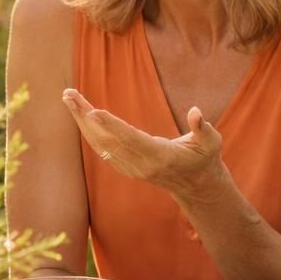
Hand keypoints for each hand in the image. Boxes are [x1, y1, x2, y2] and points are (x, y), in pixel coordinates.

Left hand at [62, 89, 224, 200]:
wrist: (195, 184)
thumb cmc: (204, 157)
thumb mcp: (211, 143)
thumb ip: (203, 128)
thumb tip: (196, 112)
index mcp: (161, 156)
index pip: (131, 139)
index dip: (112, 125)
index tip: (93, 111)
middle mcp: (141, 165)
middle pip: (108, 140)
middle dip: (86, 117)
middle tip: (69, 95)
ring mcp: (131, 168)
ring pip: (100, 144)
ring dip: (82, 121)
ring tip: (69, 98)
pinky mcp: (126, 167)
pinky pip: (102, 149)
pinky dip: (88, 131)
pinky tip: (79, 114)